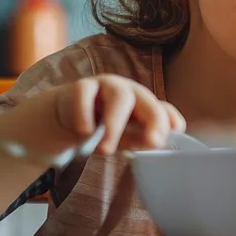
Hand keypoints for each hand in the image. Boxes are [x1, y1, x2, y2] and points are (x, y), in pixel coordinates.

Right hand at [41, 75, 185, 155]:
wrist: (68, 120)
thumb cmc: (104, 129)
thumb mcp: (126, 139)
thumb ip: (143, 141)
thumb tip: (157, 143)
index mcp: (146, 104)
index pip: (165, 111)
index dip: (167, 126)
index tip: (159, 143)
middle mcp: (131, 92)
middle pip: (148, 100)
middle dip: (154, 121)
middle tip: (149, 143)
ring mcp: (107, 86)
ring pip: (119, 96)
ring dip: (115, 124)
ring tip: (105, 149)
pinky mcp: (83, 86)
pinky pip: (85, 92)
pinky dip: (85, 112)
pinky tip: (84, 132)